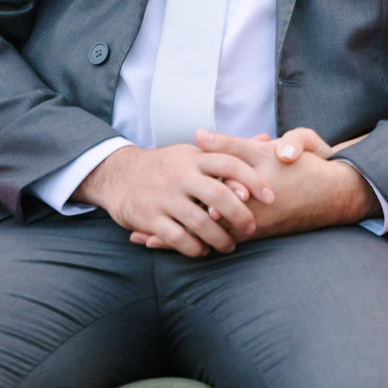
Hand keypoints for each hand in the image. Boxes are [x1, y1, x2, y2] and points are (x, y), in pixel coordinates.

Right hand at [73, 142, 258, 257]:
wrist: (117, 174)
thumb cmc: (166, 165)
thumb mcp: (194, 152)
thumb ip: (229, 149)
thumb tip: (265, 137)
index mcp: (194, 157)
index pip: (230, 164)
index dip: (253, 180)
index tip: (270, 197)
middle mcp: (180, 175)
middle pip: (218, 195)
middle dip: (240, 214)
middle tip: (252, 227)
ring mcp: (164, 197)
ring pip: (200, 221)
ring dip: (220, 237)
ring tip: (229, 245)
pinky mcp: (149, 218)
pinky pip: (177, 238)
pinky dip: (194, 247)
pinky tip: (203, 250)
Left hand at [136, 128, 379, 243]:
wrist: (333, 193)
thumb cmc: (300, 167)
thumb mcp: (264, 150)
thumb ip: (230, 145)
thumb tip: (198, 135)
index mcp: (240, 196)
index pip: (196, 205)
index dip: (170, 208)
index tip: (143, 211)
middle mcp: (243, 217)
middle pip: (197, 226)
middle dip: (168, 230)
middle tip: (138, 235)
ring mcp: (251, 228)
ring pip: (207, 237)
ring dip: (181, 240)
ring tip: (152, 244)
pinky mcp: (259, 232)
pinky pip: (223, 240)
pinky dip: (202, 242)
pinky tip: (188, 245)